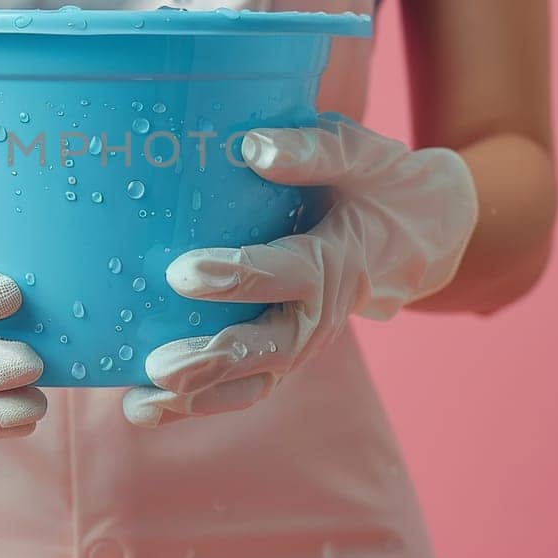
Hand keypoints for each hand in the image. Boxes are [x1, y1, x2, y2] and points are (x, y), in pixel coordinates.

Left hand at [123, 114, 477, 427]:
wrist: (416, 232)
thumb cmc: (375, 182)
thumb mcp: (358, 154)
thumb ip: (312, 151)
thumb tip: (252, 149)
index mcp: (340, 259)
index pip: (291, 273)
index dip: (240, 276)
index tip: (183, 273)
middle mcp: (323, 313)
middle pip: (272, 347)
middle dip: (216, 359)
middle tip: (161, 365)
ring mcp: (303, 341)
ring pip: (254, 382)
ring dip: (199, 397)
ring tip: (142, 404)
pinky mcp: (282, 354)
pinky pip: (242, 387)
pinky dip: (196, 403)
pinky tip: (141, 408)